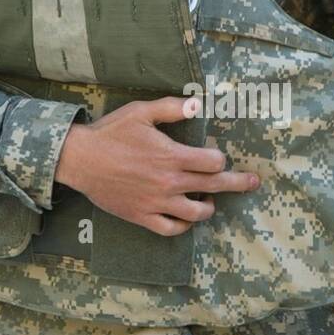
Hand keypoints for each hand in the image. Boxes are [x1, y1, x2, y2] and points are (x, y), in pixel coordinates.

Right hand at [54, 96, 258, 236]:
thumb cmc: (110, 133)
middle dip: (238, 183)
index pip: (213, 162)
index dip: (218, 157)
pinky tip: (186, 216)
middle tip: (253, 182)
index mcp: (171, 156)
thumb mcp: (141, 112)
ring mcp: (157, 202)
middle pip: (215, 186)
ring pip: (197, 212)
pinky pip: (171, 229)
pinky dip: (183, 225)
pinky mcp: (143, 216)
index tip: (213, 154)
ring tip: (210, 200)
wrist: (80, 160)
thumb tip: (198, 105)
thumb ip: (172, 108)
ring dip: (208, 205)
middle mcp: (169, 182)